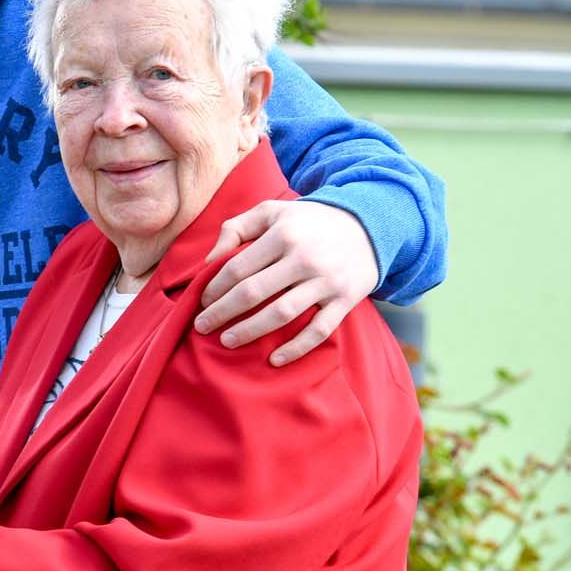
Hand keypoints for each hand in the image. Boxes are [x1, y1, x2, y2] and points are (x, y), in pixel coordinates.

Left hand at [195, 199, 378, 365]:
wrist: (368, 225)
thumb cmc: (308, 221)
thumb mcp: (272, 211)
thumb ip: (236, 227)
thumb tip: (209, 259)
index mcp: (283, 234)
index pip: (238, 267)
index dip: (215, 287)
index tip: (202, 302)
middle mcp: (304, 258)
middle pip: (254, 292)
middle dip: (223, 312)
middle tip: (202, 327)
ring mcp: (326, 281)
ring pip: (282, 313)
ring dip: (250, 331)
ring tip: (227, 341)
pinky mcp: (345, 300)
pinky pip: (319, 330)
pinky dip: (297, 348)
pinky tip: (274, 359)